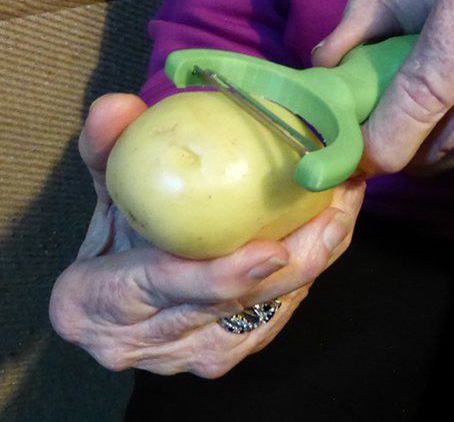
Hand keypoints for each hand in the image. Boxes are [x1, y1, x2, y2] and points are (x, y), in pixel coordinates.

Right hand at [49, 93, 364, 377]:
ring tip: (345, 208)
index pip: (167, 288)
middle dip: (298, 261)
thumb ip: (104, 150)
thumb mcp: (101, 196)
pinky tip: (330, 234)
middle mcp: (154, 344)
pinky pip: (275, 316)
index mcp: (103, 303)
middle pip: (235, 309)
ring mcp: (195, 355)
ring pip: (267, 315)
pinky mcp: (229, 352)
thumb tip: (117, 106)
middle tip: (337, 205)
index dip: (220, 276)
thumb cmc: (104, 250)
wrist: (106, 308)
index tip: (271, 250)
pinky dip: (306, 275)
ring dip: (314, 263)